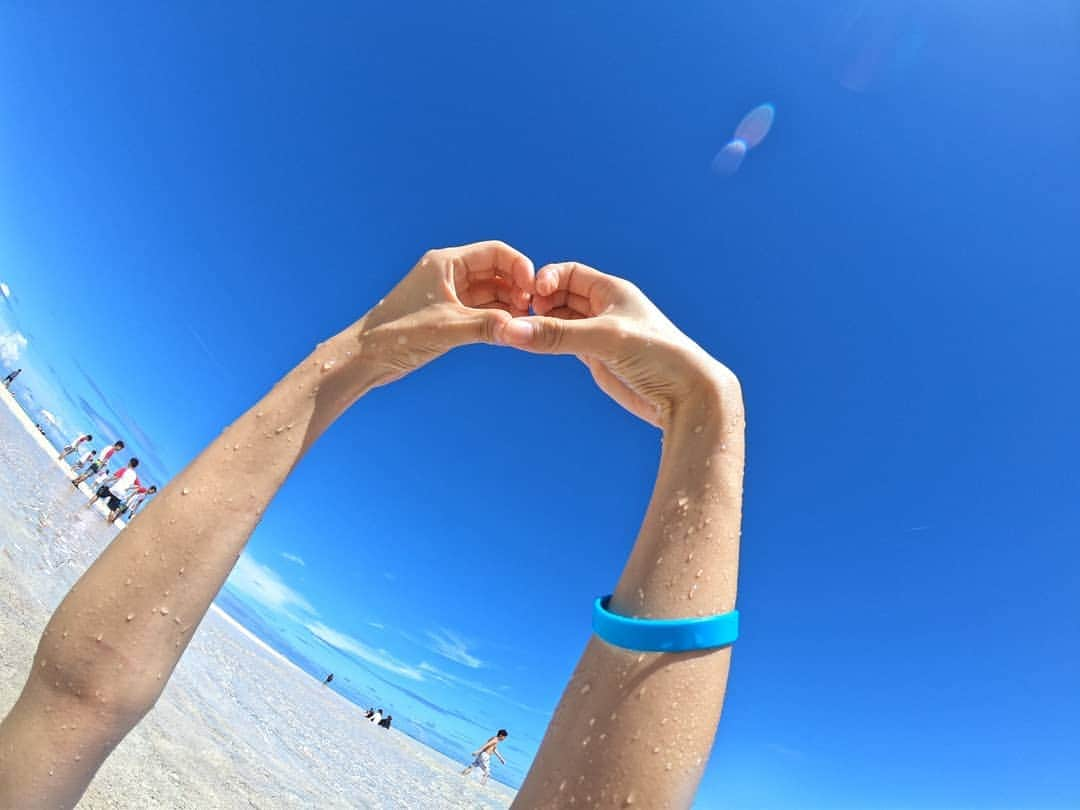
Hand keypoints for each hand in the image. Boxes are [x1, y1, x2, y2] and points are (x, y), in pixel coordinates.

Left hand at [352, 241, 533, 386]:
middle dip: (517, 287)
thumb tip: (521, 329)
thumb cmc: (398, 335)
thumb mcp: (447, 328)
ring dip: (508, 304)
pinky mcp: (447, 313)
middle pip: (496, 270)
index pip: (495, 253)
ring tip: (522, 323)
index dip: (520, 267)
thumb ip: (486, 326)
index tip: (533, 291)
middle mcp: (449, 273)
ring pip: (490, 291)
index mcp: (446, 263)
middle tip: (531, 311)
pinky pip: (481, 309)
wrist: (366, 357)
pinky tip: (508, 330)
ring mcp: (449, 293)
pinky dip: (496, 317)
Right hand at [493, 262, 735, 427]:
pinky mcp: (597, 358)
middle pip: (560, 295)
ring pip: (560, 321)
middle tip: (518, 318)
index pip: (568, 273)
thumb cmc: (657, 355)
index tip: (530, 297)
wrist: (685, 395)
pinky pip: (565, 344)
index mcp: (612, 291)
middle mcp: (605, 308)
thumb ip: (558, 335)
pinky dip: (547, 344)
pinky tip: (532, 348)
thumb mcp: (604, 339)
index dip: (546, 280)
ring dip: (540, 325)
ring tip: (519, 335)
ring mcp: (599, 334)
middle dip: (538, 303)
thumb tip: (513, 330)